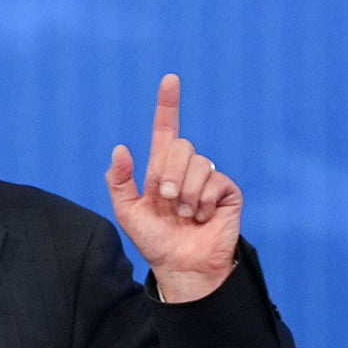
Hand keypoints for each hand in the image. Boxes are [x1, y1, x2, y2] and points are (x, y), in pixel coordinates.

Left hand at [105, 74, 240, 303]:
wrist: (181, 267)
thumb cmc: (155, 242)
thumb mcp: (127, 213)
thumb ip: (119, 181)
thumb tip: (120, 148)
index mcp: (162, 170)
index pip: (166, 130)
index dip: (168, 105)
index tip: (169, 80)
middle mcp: (186, 170)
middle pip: (182, 146)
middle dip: (170, 174)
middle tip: (167, 200)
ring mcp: (209, 179)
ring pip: (200, 163)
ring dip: (187, 193)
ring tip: (185, 214)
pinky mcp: (227, 192)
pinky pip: (216, 181)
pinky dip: (204, 201)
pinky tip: (203, 217)